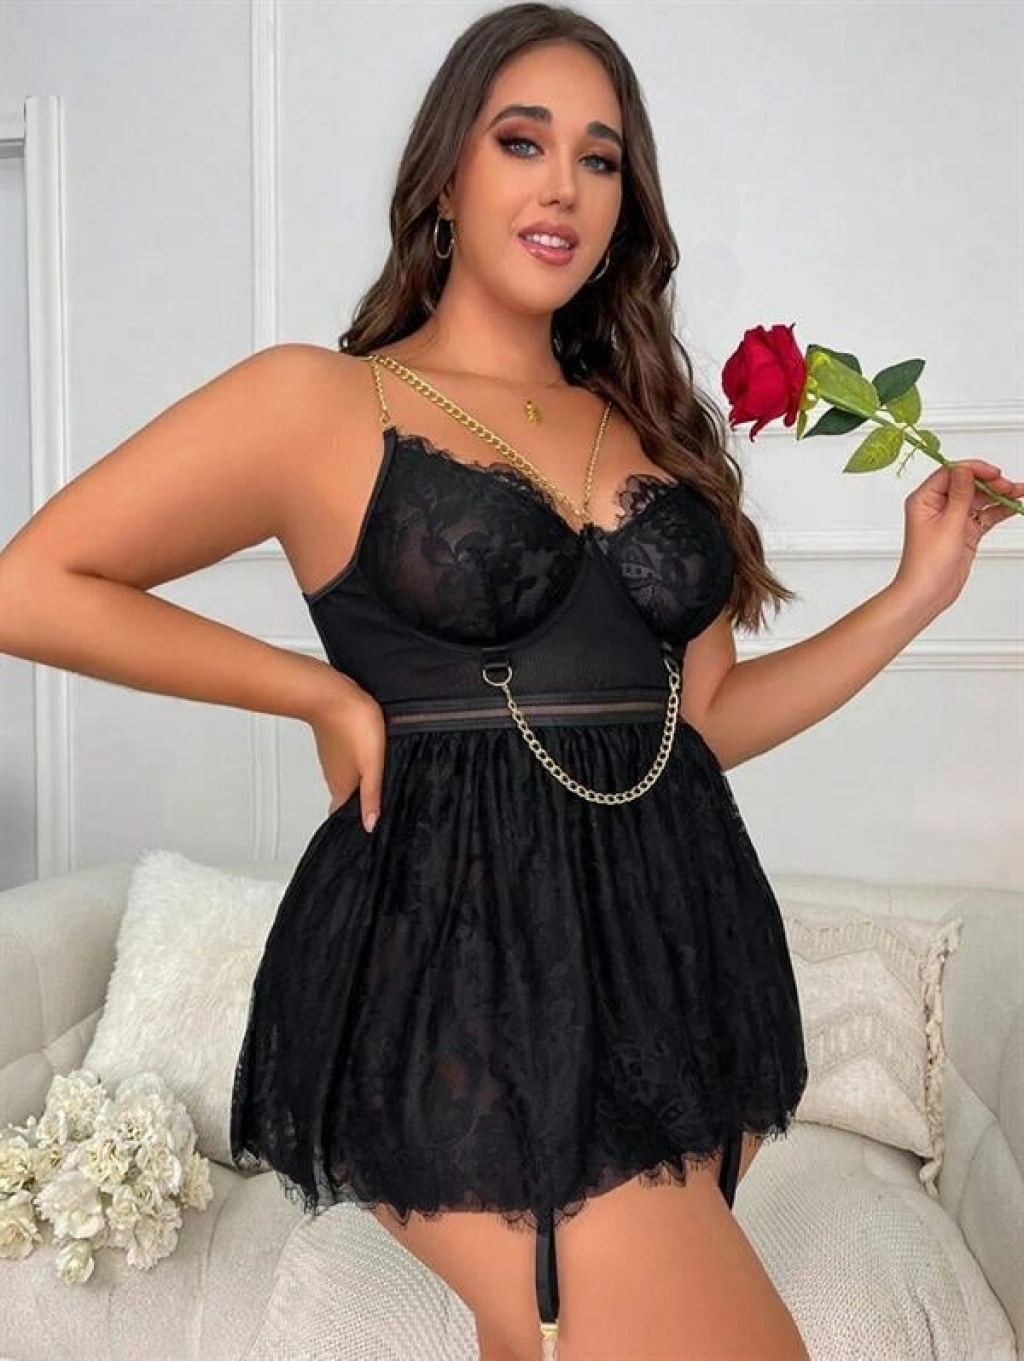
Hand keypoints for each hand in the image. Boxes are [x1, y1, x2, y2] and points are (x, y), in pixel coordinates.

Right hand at [307, 684, 386, 833]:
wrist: (329, 693)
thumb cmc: (353, 725)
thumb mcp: (371, 765)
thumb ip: (371, 795)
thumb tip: (370, 826)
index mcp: (342, 785)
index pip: (343, 812)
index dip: (354, 821)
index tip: (363, 831)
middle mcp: (334, 774)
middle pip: (344, 795)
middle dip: (358, 804)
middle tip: (373, 812)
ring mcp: (332, 756)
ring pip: (344, 777)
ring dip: (357, 784)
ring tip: (373, 789)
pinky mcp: (335, 739)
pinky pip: (344, 759)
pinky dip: (354, 765)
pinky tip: (365, 761)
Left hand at [891, 458, 1023, 615]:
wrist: (927, 593)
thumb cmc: (927, 563)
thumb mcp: (948, 523)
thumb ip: (961, 495)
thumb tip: (965, 470)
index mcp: (924, 499)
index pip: (951, 473)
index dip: (973, 470)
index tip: (993, 472)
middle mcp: (937, 506)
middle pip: (968, 484)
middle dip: (990, 482)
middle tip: (1008, 486)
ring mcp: (951, 519)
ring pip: (979, 499)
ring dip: (998, 495)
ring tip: (1018, 492)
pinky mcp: (964, 532)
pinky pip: (984, 515)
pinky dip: (998, 510)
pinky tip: (1013, 506)